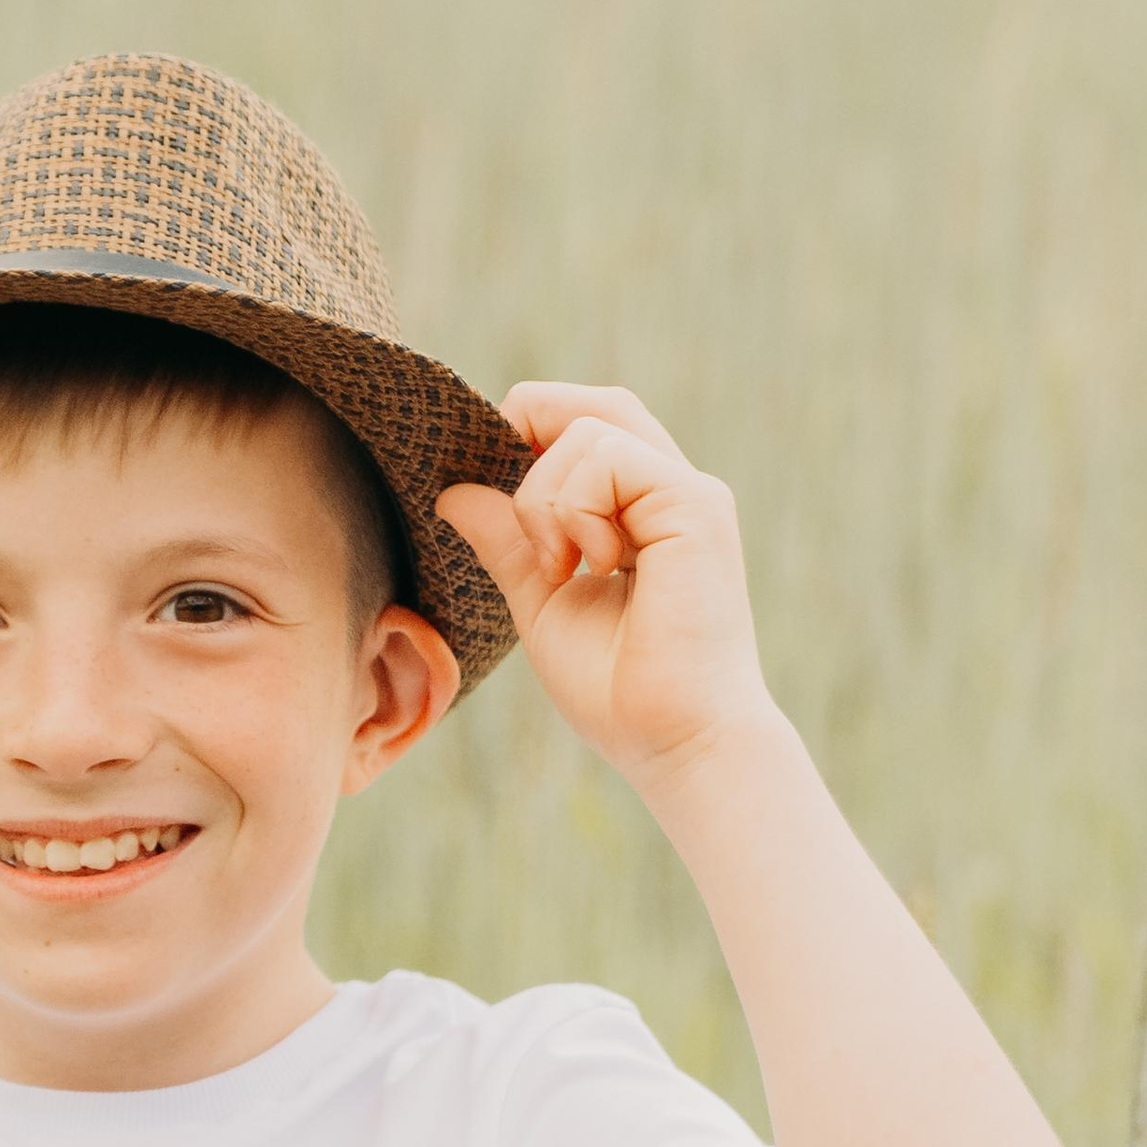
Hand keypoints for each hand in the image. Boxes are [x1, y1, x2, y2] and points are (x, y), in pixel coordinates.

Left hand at [437, 383, 776, 796]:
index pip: (584, 428)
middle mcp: (671, 491)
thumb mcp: (541, 600)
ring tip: (562, 568)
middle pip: (594, 404)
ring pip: (587, 429)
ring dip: (543, 497)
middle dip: (529, 433)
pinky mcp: (694, 504)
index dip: (526, 437)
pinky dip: (572, 507)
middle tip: (515, 517)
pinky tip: (587, 566)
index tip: (493, 500)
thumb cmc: (618, 690)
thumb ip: (506, 541)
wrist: (674, 742)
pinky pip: (608, 456)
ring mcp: (688, 493)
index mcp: (642, 511)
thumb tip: (452, 491)